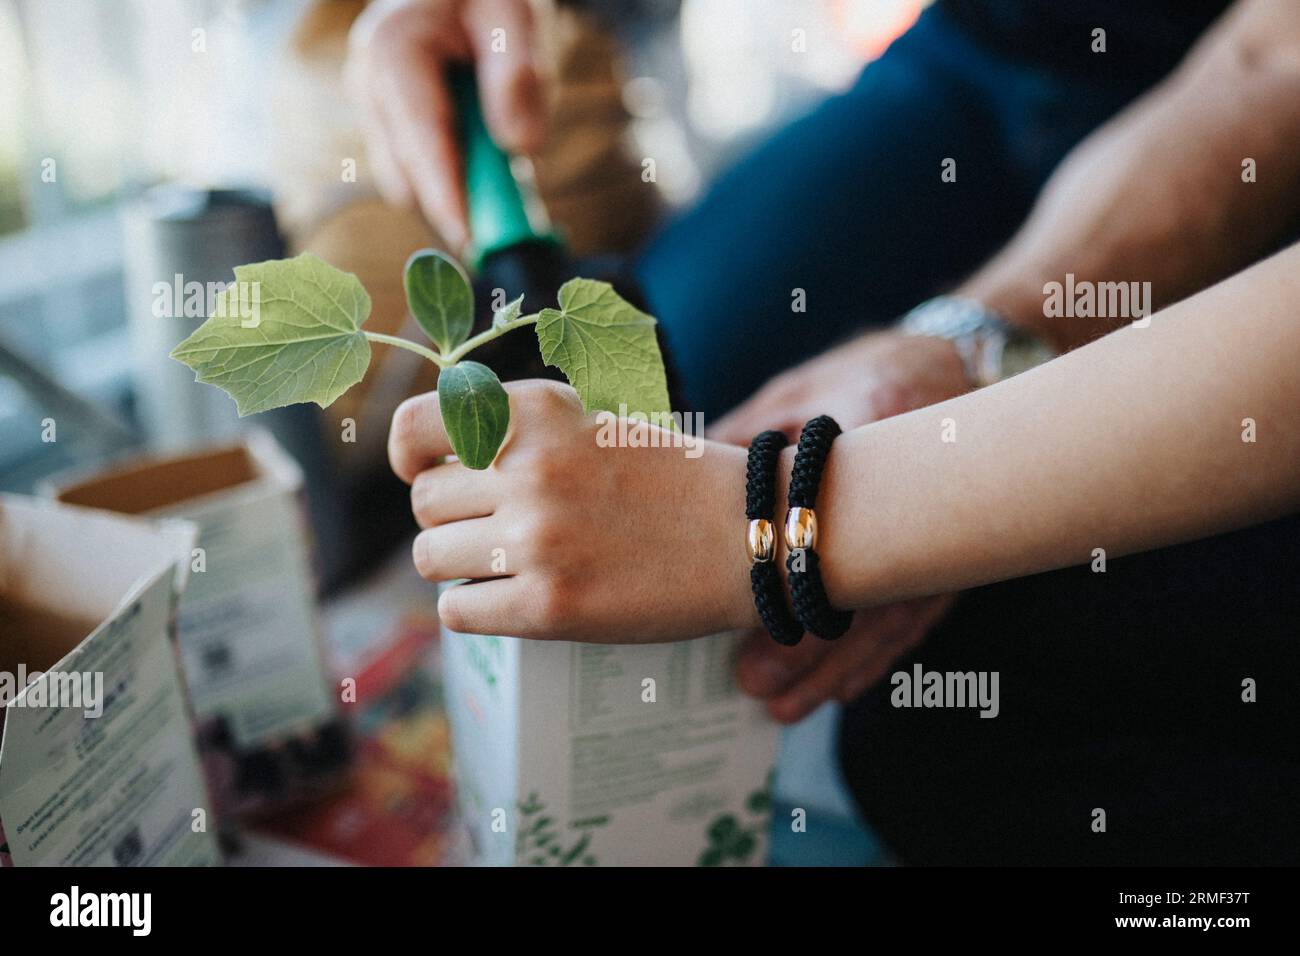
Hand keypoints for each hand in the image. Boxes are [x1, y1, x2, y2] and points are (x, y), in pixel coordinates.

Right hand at [345, 0, 545, 250]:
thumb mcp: (515, 16)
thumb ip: (519, 77)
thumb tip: (521, 147)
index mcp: (393, 50)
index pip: (419, 139)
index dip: (445, 196)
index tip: (471, 240)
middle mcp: (370, 83)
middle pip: (406, 174)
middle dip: (455, 206)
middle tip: (507, 232)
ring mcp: (373, 109)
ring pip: (410, 181)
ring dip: (457, 191)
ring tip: (503, 179)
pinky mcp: (387, 128)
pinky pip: (419, 172)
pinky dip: (455, 180)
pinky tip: (485, 162)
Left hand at [389, 380, 757, 641]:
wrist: (748, 534)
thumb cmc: (674, 482)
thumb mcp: (593, 424)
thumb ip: (522, 433)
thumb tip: (439, 465)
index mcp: (535, 413)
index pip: (417, 425)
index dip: (410, 456)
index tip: (423, 474)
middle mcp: (527, 469)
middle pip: (425, 504)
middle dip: (451, 519)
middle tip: (495, 531)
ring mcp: (535, 539)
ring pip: (431, 559)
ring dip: (460, 566)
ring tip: (505, 567)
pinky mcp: (548, 604)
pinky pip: (457, 611)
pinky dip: (476, 609)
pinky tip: (512, 601)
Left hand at [713, 329, 969, 716]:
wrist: (955, 365)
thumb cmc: (860, 377)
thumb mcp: (796, 395)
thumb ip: (741, 440)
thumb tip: (675, 480)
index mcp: (873, 433)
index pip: (832, 515)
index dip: (791, 573)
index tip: (745, 616)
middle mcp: (914, 490)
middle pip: (863, 586)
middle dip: (810, 646)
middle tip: (756, 688)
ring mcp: (938, 530)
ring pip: (890, 616)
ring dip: (836, 668)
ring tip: (784, 708)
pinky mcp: (948, 554)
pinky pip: (911, 618)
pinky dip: (873, 657)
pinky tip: (839, 691)